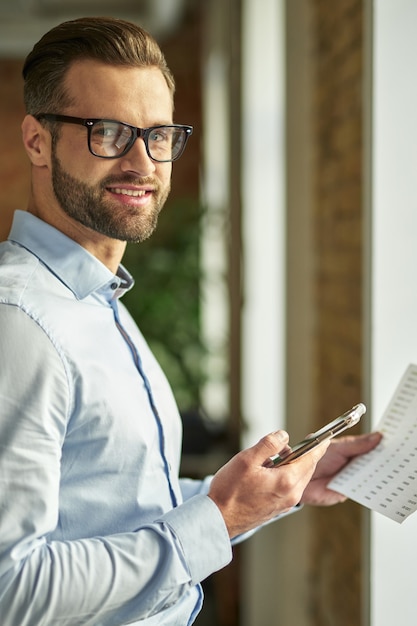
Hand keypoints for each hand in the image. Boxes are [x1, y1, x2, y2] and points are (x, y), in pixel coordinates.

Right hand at [208, 430, 329, 538]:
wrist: (219, 519)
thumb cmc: (230, 490)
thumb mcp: (247, 459)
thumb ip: (269, 445)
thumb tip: (283, 436)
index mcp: (286, 481)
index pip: (310, 459)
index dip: (318, 446)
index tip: (325, 438)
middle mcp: (290, 494)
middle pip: (305, 468)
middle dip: (297, 454)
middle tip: (278, 447)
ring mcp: (285, 503)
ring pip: (296, 477)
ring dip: (287, 465)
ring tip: (264, 462)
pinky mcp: (278, 508)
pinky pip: (288, 486)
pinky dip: (282, 475)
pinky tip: (263, 473)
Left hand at [300, 431, 381, 505]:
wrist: (295, 475)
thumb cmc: (313, 457)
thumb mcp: (337, 447)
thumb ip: (356, 444)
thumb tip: (377, 436)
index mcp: (350, 452)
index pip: (370, 449)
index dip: (380, 447)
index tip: (390, 443)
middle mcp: (351, 466)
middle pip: (371, 464)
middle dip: (380, 461)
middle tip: (389, 457)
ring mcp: (349, 480)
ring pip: (367, 478)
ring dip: (375, 475)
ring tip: (383, 468)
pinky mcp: (344, 493)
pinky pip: (358, 490)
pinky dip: (365, 487)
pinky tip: (371, 483)